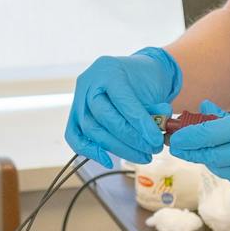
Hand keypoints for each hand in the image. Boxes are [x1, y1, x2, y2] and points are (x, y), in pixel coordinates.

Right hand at [64, 46, 181, 167]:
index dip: (140, 123)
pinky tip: (108, 161)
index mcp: (109, 69)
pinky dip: (90, 152)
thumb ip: (153, 111)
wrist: (135, 74)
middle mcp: (89, 82)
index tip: (156, 139)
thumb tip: (155, 134)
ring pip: (90, 129)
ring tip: (142, 156)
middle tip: (151, 150)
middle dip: (130, 138)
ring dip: (117, 148)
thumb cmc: (145, 81)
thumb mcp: (154, 89)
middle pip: (103, 117)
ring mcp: (78, 98)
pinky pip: (74, 136)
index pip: (122, 101)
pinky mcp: (74, 115)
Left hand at [167, 97, 229, 193]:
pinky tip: (227, 162)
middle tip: (181, 147)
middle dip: (195, 152)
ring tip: (203, 152)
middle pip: (215, 157)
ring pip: (226, 172)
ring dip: (212, 162)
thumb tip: (204, 114)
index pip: (211, 135)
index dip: (189, 138)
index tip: (175, 138)